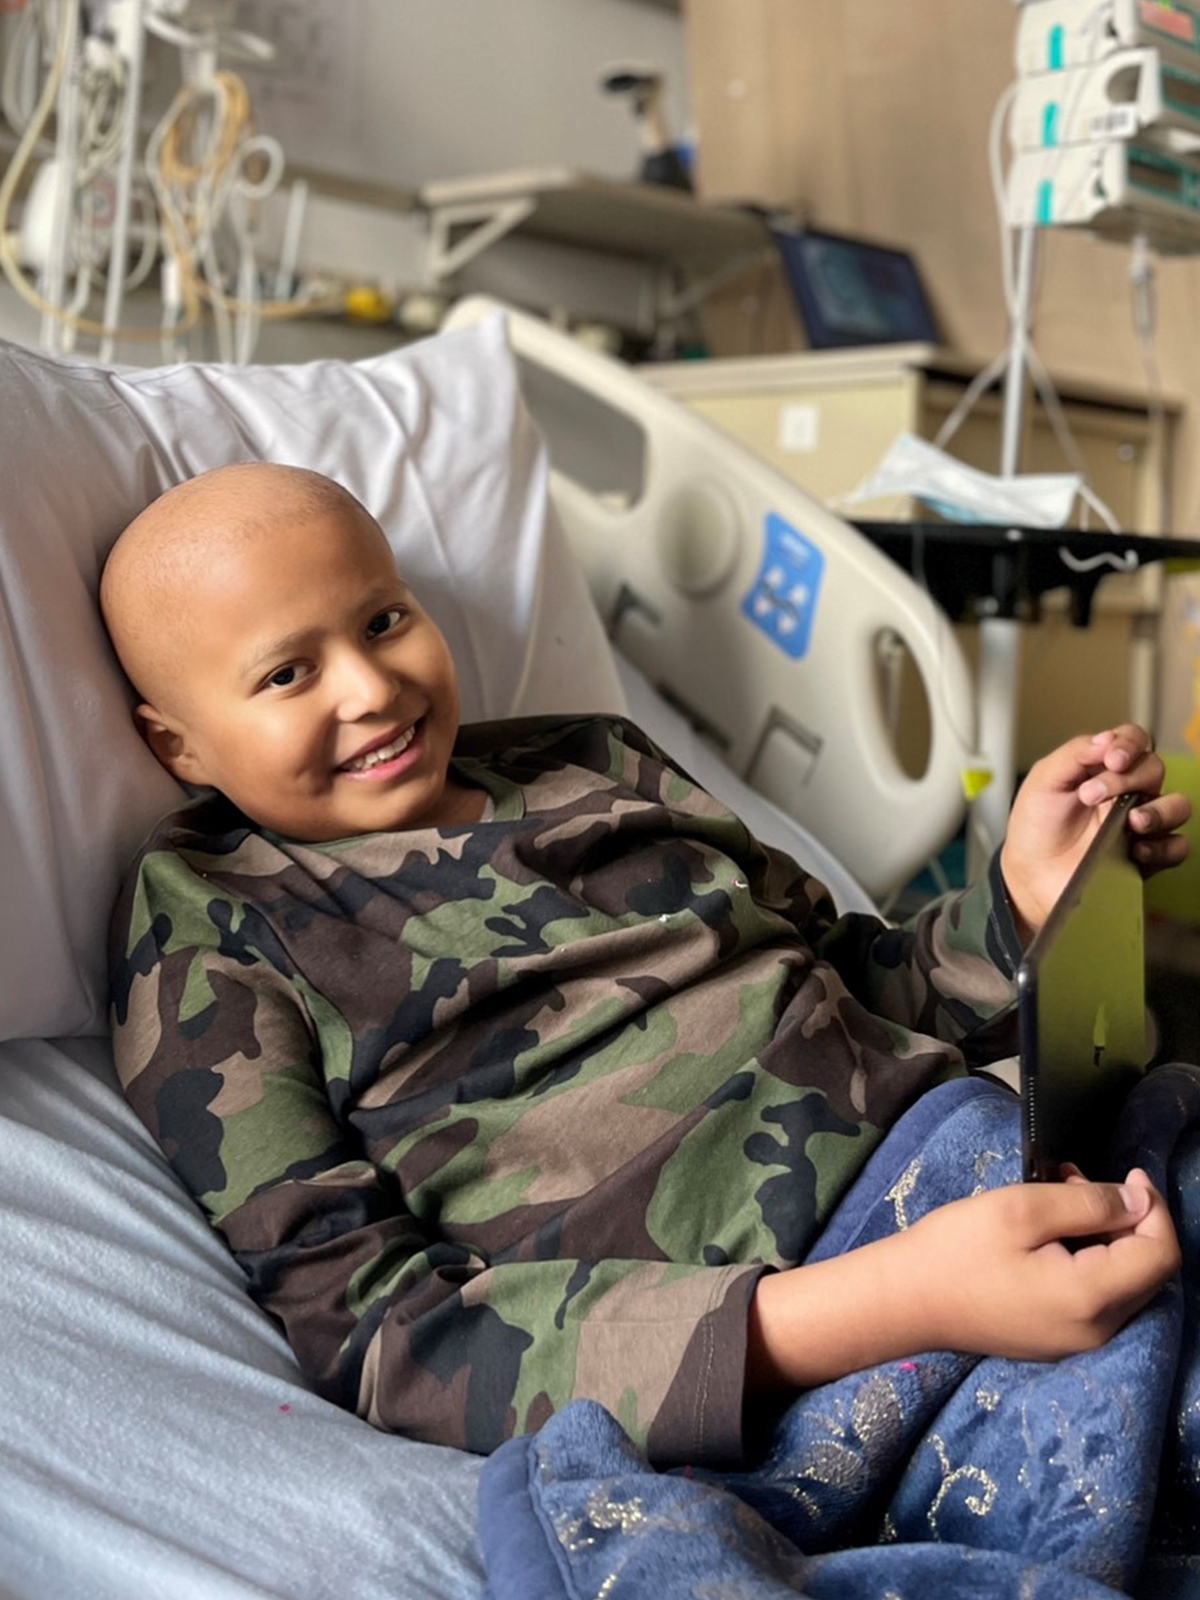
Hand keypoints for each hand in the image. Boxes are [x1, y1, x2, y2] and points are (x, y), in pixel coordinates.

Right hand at [905, 1168, 1179, 1360]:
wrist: (904, 1300)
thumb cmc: (957, 1248)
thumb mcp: (1022, 1210)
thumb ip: (1089, 1204)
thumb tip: (1138, 1200)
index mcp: (1091, 1298)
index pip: (1160, 1255)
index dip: (1154, 1208)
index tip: (1129, 1172)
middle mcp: (1095, 1330)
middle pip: (1144, 1271)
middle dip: (1125, 1218)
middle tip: (1075, 1179)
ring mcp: (1075, 1341)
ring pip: (1120, 1282)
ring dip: (1103, 1234)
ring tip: (1057, 1195)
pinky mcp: (1055, 1339)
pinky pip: (1094, 1296)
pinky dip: (1087, 1257)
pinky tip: (1049, 1231)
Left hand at [1000, 724, 1190, 942]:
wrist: (1031, 873)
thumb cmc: (1037, 826)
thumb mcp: (1044, 781)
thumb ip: (1074, 754)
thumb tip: (1108, 738)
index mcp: (1104, 768)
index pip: (1134, 741)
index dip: (1129, 744)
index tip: (1111, 759)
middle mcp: (1129, 792)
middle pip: (1154, 768)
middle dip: (1127, 778)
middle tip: (1090, 795)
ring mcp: (1141, 823)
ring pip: (1177, 806)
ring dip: (1159, 810)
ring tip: (1130, 821)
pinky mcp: (1148, 856)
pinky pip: (1177, 847)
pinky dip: (1163, 846)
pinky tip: (1136, 849)